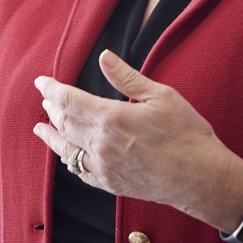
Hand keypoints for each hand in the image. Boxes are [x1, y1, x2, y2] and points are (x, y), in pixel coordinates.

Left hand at [32, 50, 242, 227]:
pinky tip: (66, 154)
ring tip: (42, 127)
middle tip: (46, 99)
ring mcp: (104, 167)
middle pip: (64, 123)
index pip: (68, 100)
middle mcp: (101, 145)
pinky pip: (80, 171)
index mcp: (111, 118)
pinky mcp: (111, 184)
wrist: (201, 179)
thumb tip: (104, 57)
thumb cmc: (187, 135)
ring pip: (66, 150)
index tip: (40, 82)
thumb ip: (127, 78)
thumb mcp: (161, 96)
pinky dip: (68, 159)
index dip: (51, 89)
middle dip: (52, 109)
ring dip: (52, 136)